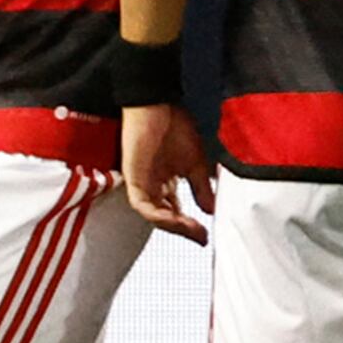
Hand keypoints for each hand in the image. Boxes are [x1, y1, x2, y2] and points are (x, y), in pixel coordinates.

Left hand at [121, 100, 213, 235]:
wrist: (157, 104)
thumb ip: (201, 188)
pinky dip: (157, 215)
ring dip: (173, 225)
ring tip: (192, 230)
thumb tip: (211, 210)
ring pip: (153, 214)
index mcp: (166, 181)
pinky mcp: (132, 176)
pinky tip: (174, 219)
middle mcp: (152, 184)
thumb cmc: (173, 125)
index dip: (189, 226)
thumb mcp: (195, 163)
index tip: (206, 236)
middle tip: (200, 237)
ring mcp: (141, 181)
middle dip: (183, 230)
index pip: (175, 211)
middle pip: (164, 216)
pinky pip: (141, 204)